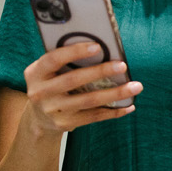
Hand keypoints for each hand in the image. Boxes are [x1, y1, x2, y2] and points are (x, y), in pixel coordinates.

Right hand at [21, 41, 141, 137]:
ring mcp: (53, 110)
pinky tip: (129, 105)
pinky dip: (113, 111)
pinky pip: (94, 116)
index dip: (75, 52)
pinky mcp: (65, 124)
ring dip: (115, 93)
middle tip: (123, 66)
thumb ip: (65, 60)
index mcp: (35, 73)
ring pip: (89, 100)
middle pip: (73, 80)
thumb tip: (102, 48)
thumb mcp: (48, 71)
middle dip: (100, 72)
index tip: (98, 47)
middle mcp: (40, 93)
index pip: (53, 59)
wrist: (38, 117)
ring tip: (136, 86)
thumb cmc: (51, 83)